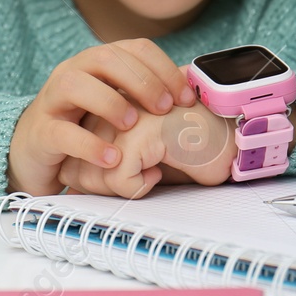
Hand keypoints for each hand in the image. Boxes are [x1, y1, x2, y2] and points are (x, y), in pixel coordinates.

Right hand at [7, 39, 196, 195]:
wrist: (34, 152)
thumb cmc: (86, 128)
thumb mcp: (119, 107)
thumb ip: (147, 99)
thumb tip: (193, 95)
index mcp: (97, 63)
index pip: (135, 48)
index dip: (164, 68)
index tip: (185, 98)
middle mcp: (74, 72)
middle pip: (105, 57)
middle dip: (141, 81)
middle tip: (164, 108)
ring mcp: (52, 100)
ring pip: (75, 84)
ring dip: (110, 102)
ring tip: (132, 126)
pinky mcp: (41, 133)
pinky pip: (61, 132)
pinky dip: (90, 144)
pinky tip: (113, 157)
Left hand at [59, 102, 237, 197]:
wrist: (225, 137)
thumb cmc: (182, 150)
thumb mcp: (135, 158)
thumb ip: (102, 163)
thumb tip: (70, 183)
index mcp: (103, 110)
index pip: (72, 160)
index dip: (97, 178)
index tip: (129, 170)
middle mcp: (106, 109)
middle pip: (76, 171)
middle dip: (106, 186)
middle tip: (142, 172)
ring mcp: (119, 118)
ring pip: (93, 177)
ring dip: (123, 186)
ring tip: (153, 166)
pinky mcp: (135, 134)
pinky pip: (118, 181)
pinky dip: (141, 186)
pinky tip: (162, 165)